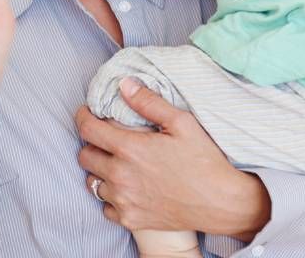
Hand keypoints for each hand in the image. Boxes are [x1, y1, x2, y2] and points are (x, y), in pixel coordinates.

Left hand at [77, 79, 269, 239]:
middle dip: (92, 143)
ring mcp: (125, 201)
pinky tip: (126, 188)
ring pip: (92, 182)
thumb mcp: (182, 123)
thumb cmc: (204, 161)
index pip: (87, 129)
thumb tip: (124, 84)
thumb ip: (149, 102)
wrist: (222, 203)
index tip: (87, 113)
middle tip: (106, 139)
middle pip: (84, 156)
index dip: (83, 116)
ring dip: (99, 171)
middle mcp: (121, 176)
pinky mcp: (131, 220)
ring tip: (116, 163)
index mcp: (130, 149)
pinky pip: (105, 207)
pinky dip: (110, 197)